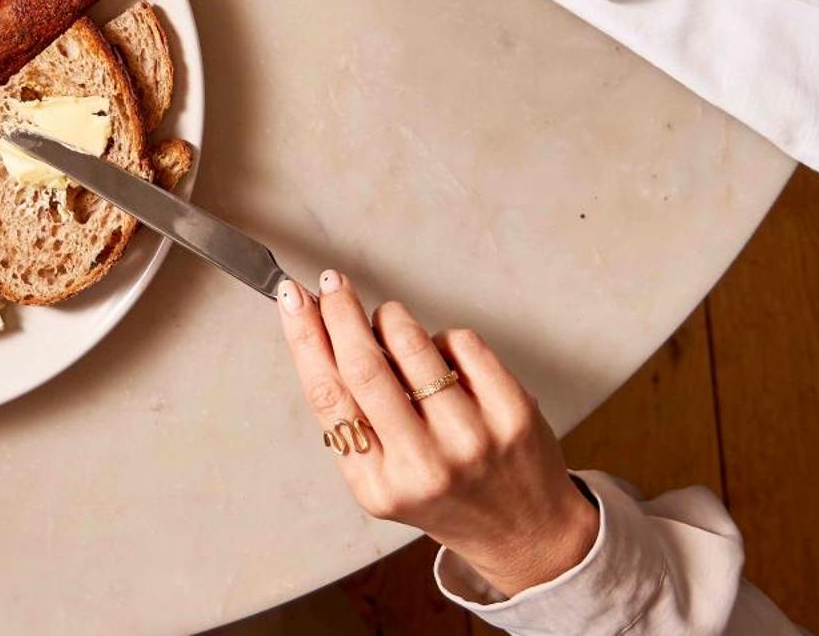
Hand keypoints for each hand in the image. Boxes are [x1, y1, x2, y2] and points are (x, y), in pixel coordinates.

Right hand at [278, 271, 597, 598]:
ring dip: (392, 319)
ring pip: (413, 343)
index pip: (328, 394)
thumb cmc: (443, 494)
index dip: (304, 336)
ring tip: (393, 326)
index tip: (292, 296)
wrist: (526, 534)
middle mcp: (425, 466)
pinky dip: (442, 338)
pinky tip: (445, 361)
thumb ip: (350, 414)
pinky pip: (460, 341)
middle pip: (364, 365)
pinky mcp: (513, 414)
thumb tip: (317, 326)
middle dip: (341, 311)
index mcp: (379, 485)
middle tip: (333, 284)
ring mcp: (472, 439)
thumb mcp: (381, 477)